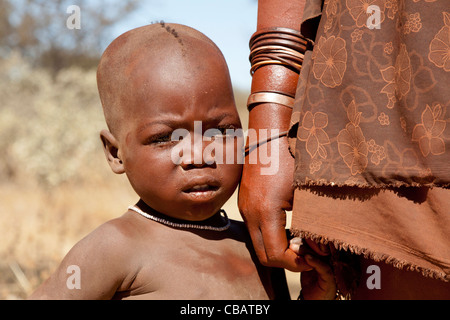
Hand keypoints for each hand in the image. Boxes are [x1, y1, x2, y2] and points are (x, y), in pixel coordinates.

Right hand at [239, 137, 310, 271]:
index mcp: (265, 212)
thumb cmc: (293, 158)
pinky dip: (271, 237)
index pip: (275, 255)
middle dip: (286, 261)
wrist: (271, 134)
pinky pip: (255, 230)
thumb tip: (321, 251)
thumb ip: (312, 225)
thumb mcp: (306, 193)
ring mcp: (245, 208)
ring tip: (299, 241)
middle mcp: (249, 213)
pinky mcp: (245, 203)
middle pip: (264, 256)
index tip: (313, 258)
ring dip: (278, 249)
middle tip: (307, 255)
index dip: (295, 263)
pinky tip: (289, 227)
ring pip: (258, 244)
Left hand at [290, 238, 336, 299]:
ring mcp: (331, 268)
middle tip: (292, 243)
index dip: (305, 238)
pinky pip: (324, 268)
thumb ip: (301, 253)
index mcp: (324, 253)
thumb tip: (292, 239)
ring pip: (321, 255)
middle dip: (304, 243)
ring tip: (294, 248)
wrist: (313, 299)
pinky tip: (306, 258)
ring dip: (307, 251)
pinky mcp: (330, 279)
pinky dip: (315, 262)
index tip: (293, 237)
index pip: (316, 241)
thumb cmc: (310, 280)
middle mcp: (330, 259)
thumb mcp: (304, 264)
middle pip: (319, 246)